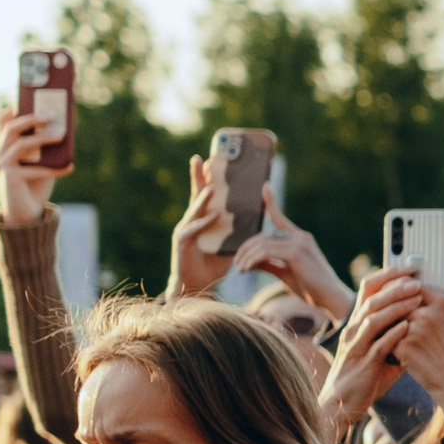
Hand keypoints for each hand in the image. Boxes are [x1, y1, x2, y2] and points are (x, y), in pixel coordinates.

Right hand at [0, 109, 65, 225]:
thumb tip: (63, 129)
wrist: (27, 215)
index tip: (26, 98)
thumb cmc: (36, 185)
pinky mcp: (8, 178)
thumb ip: (46, 148)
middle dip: (30, 119)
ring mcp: (1, 166)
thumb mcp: (42, 163)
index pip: (3, 123)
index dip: (12, 109)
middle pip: (11, 128)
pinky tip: (70, 167)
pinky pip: (35, 169)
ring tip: (62, 135)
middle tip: (50, 116)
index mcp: (4, 148)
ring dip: (43, 138)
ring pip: (21, 144)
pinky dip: (54, 168)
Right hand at [165, 153, 234, 300]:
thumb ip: (240, 230)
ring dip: (203, 197)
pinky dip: (204, 223)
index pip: (207, 194)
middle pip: (196, 194)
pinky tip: (213, 215)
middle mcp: (192, 221)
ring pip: (195, 209)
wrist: (198, 286)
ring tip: (213, 185)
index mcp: (203, 219)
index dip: (210, 177)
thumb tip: (261, 219)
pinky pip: (195, 230)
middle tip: (200, 157)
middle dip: (198, 176)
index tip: (214, 159)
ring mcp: (186, 230)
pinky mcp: (183, 243)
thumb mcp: (231, 243)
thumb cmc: (213, 265)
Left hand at [229, 189, 354, 322]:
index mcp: (300, 239)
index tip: (265, 187)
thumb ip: (269, 264)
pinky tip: (246, 270)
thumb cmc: (311, 289)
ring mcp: (300, 243)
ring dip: (246, 257)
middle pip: (263, 237)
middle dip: (245, 249)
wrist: (331, 300)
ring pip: (262, 244)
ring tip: (240, 270)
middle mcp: (300, 237)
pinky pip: (266, 252)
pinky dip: (252, 260)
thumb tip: (249, 261)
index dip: (271, 202)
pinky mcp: (297, 252)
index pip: (279, 218)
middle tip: (237, 265)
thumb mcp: (286, 274)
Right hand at [318, 268, 426, 440]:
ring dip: (396, 306)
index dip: (387, 275)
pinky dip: (393, 335)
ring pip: (374, 318)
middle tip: (417, 280)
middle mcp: (354, 329)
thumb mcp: (381, 348)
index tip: (409, 267)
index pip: (369, 289)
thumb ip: (397, 332)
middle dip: (395, 287)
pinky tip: (408, 327)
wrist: (343, 403)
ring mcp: (357, 345)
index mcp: (359, 322)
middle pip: (372, 298)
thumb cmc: (366, 374)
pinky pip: (378, 345)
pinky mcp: (363, 363)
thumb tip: (421, 318)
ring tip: (417, 298)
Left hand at [392, 263, 443, 428]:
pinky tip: (400, 352)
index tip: (407, 298)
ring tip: (402, 337)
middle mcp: (429, 313)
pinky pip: (388, 337)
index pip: (415, 285)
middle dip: (399, 309)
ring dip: (393, 326)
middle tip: (402, 320)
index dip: (408, 291)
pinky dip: (391, 343)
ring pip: (393, 318)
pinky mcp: (403, 348)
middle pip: (401, 301)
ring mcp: (414, 330)